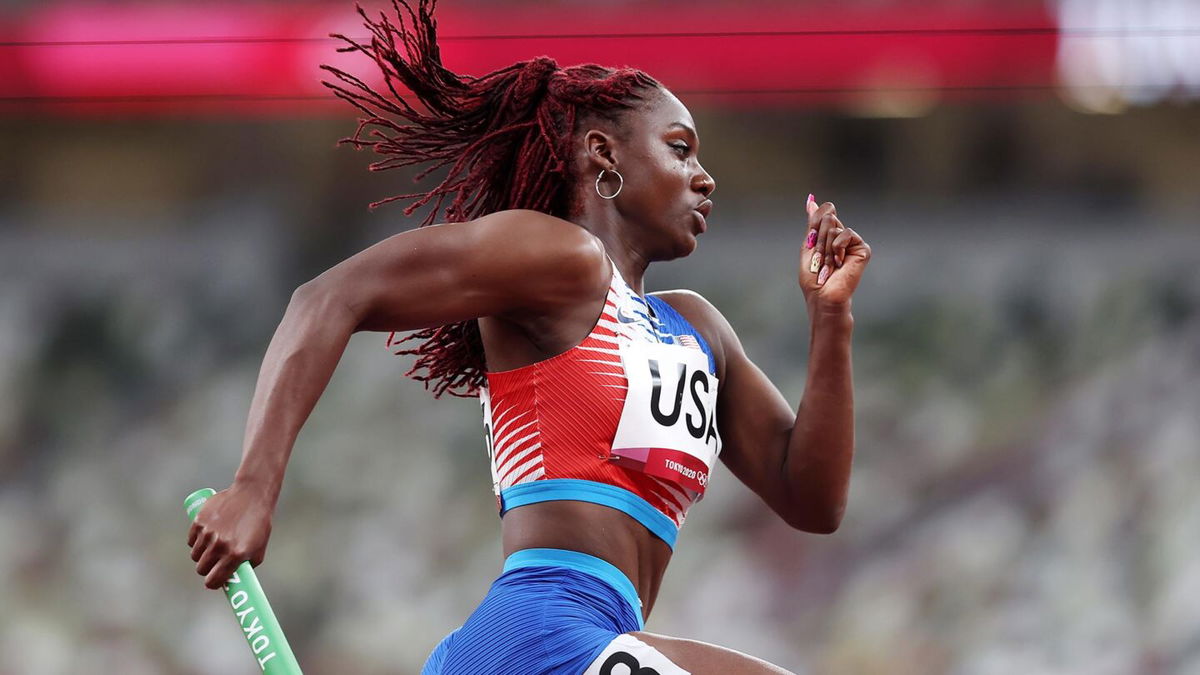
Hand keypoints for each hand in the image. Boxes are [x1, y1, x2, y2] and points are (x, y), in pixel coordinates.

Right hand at [187, 482, 272, 588]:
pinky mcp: (199, 521)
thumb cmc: (258, 524)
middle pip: (201, 569)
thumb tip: (230, 580)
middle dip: (207, 569)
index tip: (214, 581)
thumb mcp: (258, 549)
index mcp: (236, 554)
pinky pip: (191, 540)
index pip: (213, 580)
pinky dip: (196, 541)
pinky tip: (207, 536)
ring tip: (213, 546)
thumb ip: (245, 567)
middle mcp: (220, 545)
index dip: (213, 583)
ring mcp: (208, 533)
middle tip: (214, 563)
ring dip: (202, 555)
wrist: (252, 495)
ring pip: (195, 555)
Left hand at [799, 195, 871, 311]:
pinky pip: (847, 233)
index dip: (814, 225)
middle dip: (818, 240)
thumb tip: (811, 200)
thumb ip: (812, 223)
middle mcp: (840, 237)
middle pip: (827, 217)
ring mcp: (852, 243)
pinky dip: (837, 248)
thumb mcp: (808, 246)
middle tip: (819, 260)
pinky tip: (839, 263)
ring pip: (834, 226)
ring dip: (825, 247)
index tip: (812, 243)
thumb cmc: (813, 279)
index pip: (821, 214)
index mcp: (827, 236)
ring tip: (828, 265)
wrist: (823, 296)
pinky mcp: (862, 249)